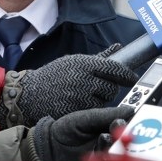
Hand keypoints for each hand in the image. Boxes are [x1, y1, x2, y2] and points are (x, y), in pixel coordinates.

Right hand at [0, 44, 137, 127]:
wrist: (29, 94)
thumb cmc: (54, 76)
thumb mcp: (74, 62)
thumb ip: (99, 58)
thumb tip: (118, 47)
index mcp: (84, 64)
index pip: (114, 68)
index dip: (126, 74)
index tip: (132, 78)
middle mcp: (84, 79)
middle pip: (112, 87)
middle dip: (109, 89)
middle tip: (99, 89)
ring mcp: (80, 96)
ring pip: (104, 101)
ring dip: (100, 100)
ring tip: (84, 95)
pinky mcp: (76, 111)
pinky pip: (93, 112)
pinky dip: (91, 111)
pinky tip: (79, 105)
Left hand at [26, 106, 135, 160]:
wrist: (47, 148)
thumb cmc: (65, 129)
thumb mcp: (85, 119)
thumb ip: (106, 115)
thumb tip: (130, 110)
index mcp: (110, 126)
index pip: (129, 123)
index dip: (137, 121)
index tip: (141, 119)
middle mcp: (112, 140)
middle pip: (130, 139)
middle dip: (131, 135)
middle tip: (128, 131)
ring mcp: (107, 155)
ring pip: (121, 152)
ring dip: (117, 145)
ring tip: (107, 136)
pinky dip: (107, 156)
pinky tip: (99, 146)